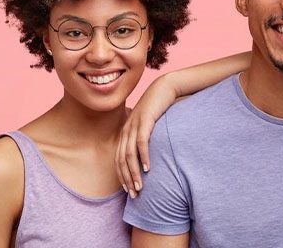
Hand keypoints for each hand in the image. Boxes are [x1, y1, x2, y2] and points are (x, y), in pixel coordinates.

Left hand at [115, 75, 175, 197]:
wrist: (164, 88)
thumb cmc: (159, 108)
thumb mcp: (149, 124)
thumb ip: (146, 138)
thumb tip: (148, 155)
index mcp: (126, 132)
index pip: (119, 158)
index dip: (122, 176)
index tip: (129, 190)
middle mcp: (126, 130)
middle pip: (122, 159)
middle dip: (127, 179)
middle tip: (134, 195)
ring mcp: (134, 125)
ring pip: (129, 154)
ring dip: (134, 173)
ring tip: (140, 187)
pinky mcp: (145, 121)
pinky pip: (142, 142)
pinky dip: (144, 157)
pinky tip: (148, 168)